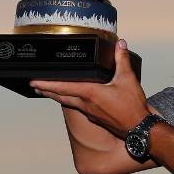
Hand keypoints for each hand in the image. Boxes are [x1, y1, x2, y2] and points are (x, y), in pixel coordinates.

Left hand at [30, 39, 149, 137]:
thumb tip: (120, 45)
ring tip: (47, 91)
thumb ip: (122, 60)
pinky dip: (70, 101)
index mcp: (90, 93)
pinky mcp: (95, 117)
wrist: (138, 128)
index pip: (63, 87)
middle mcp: (86, 104)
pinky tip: (71, 99)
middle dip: (46, 90)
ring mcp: (89, 112)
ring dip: (56, 96)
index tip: (34, 81)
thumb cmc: (132, 107)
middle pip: (60, 96)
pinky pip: (78, 107)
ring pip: (67, 102)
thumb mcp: (128, 79)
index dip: (47, 83)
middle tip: (34, 86)